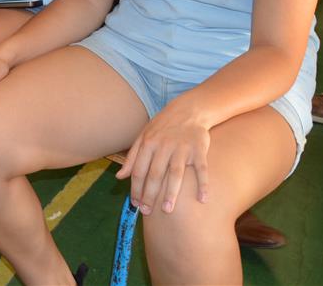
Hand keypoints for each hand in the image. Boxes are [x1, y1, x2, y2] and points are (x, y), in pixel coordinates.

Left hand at [116, 100, 210, 215]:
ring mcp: (182, 148)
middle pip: (155, 174)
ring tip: (168, 210)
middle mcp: (163, 146)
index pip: (139, 170)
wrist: (188, 110)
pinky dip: (203, 184)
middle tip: (147, 212)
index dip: (135, 188)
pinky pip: (201, 169)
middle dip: (150, 195)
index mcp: (148, 144)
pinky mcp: (199, 149)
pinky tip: (202, 199)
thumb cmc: (162, 127)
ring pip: (175, 174)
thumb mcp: (143, 136)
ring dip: (171, 193)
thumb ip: (132, 157)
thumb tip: (119, 176)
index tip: (135, 204)